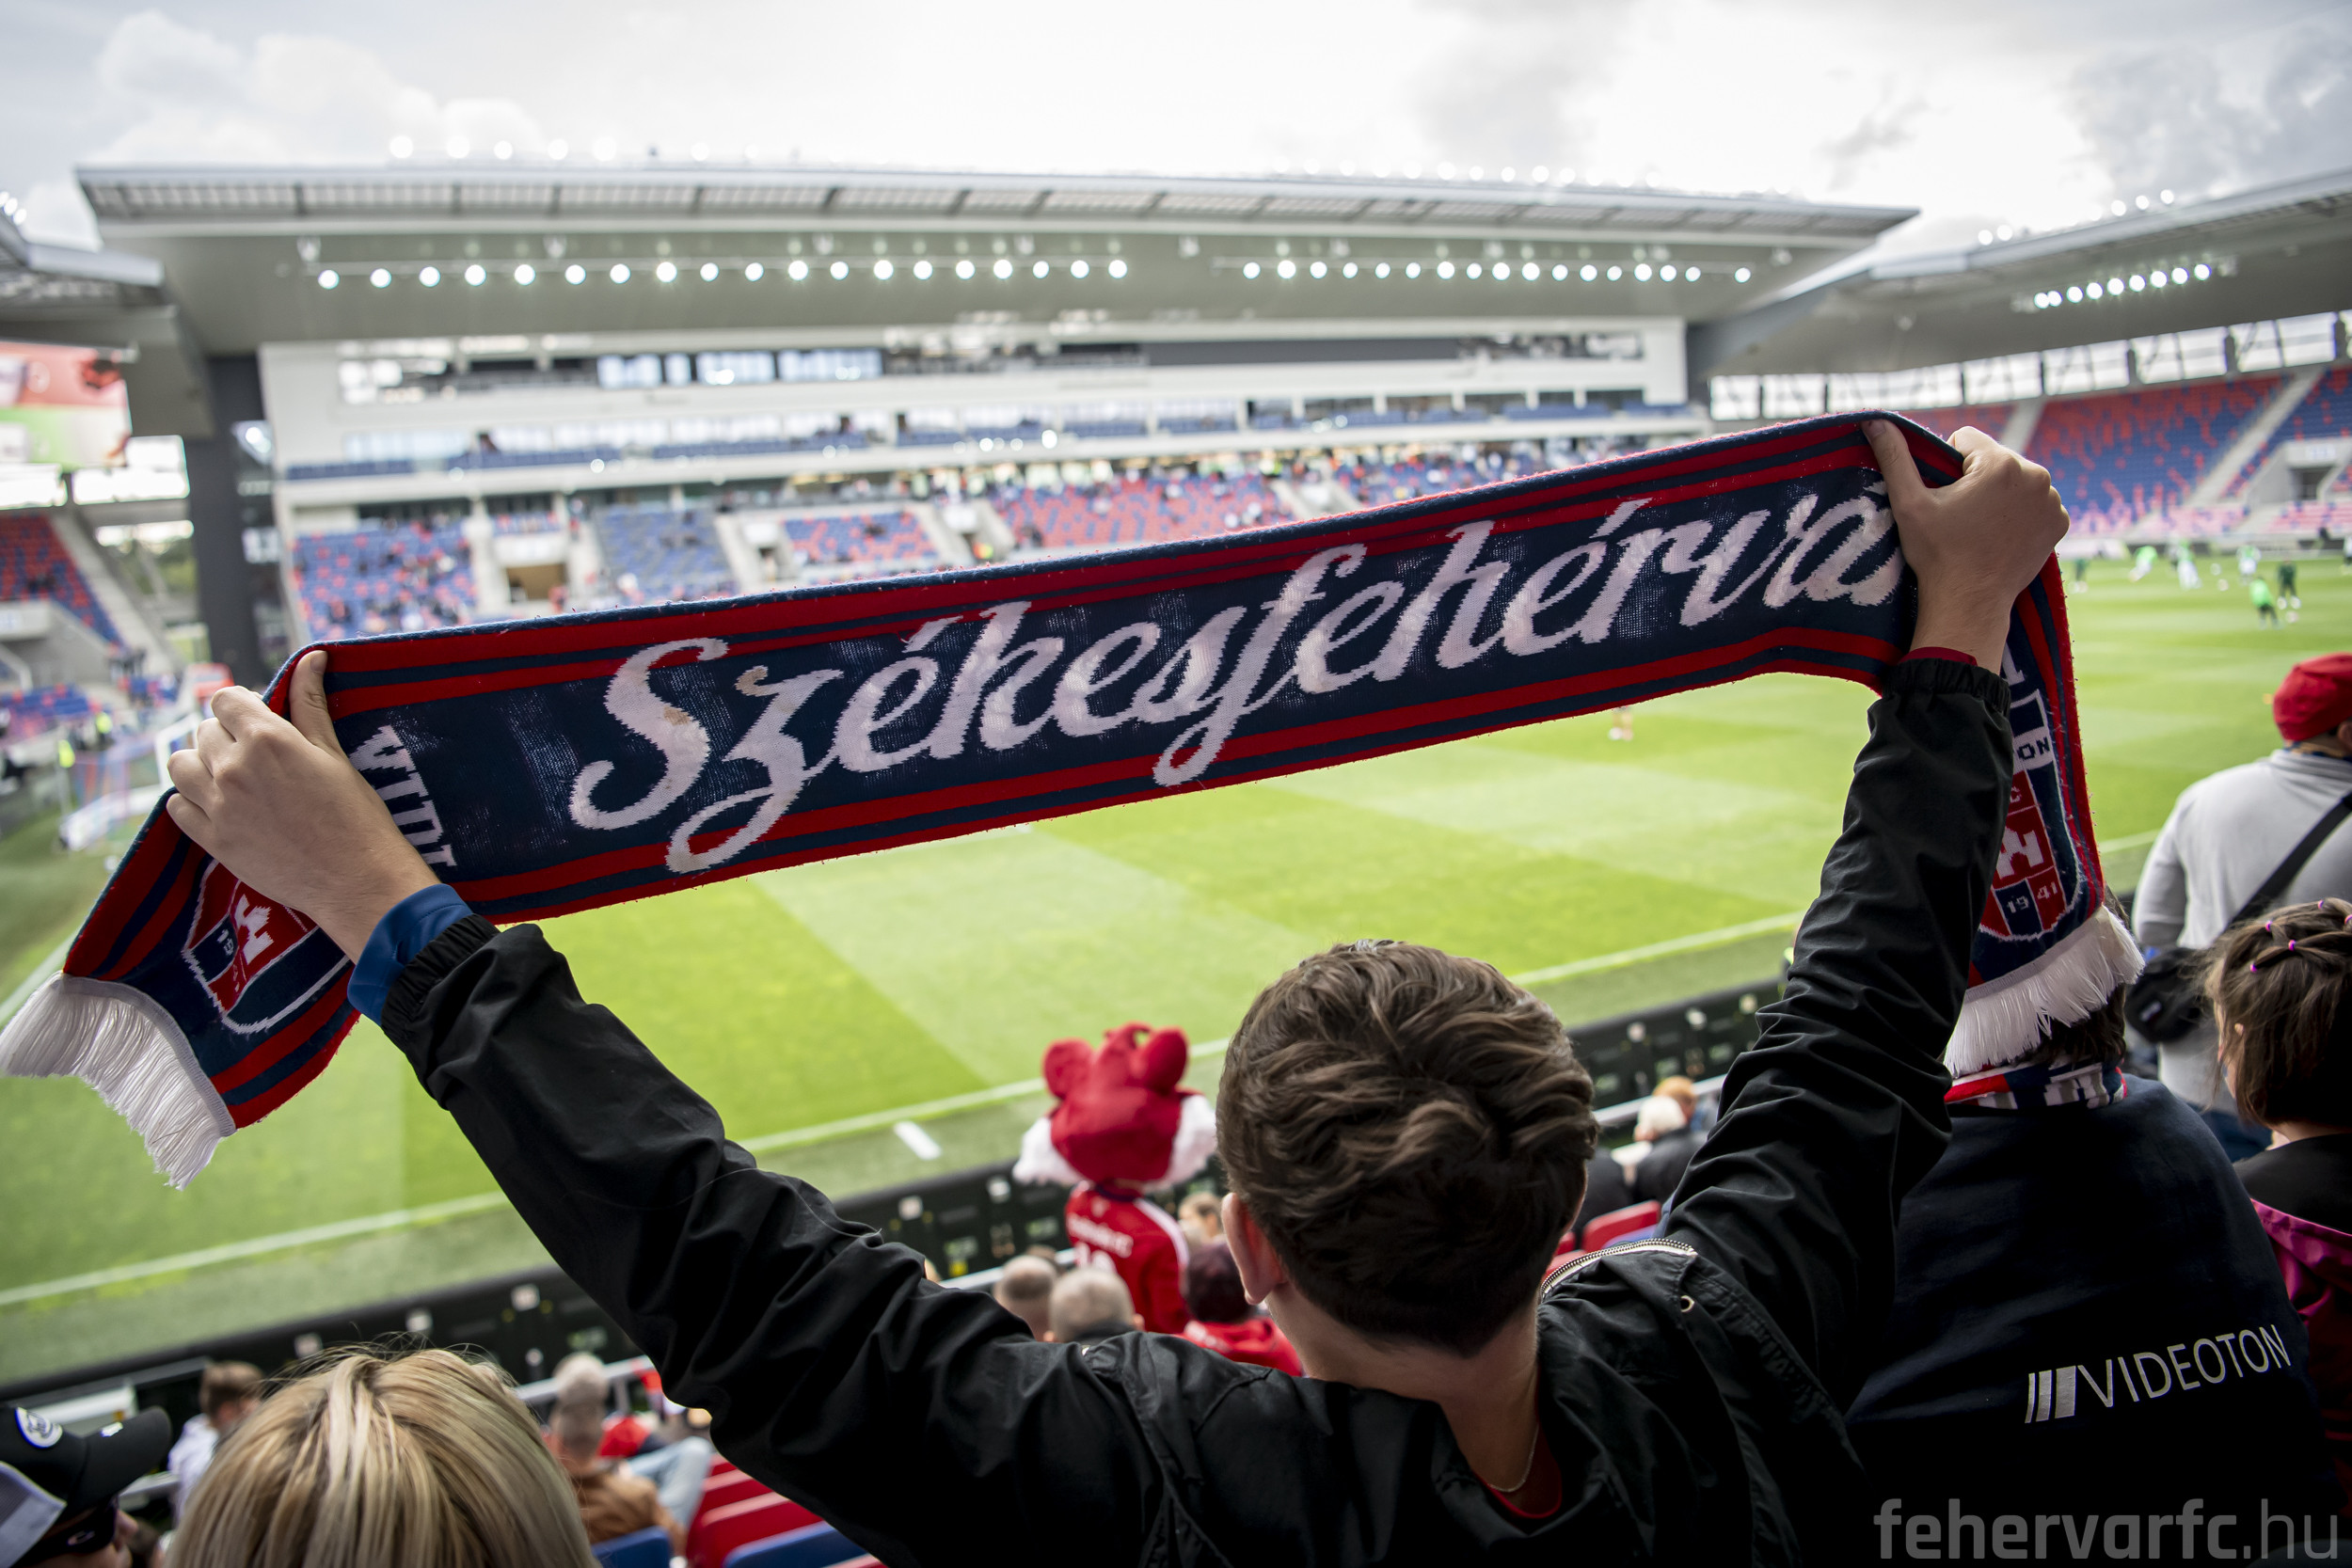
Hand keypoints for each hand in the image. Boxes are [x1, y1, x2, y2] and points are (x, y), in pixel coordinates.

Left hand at [164, 649, 438, 959]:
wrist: (356, 879)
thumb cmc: (356, 815)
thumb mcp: (334, 753)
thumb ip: (311, 703)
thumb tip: (312, 656)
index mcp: (267, 739)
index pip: (224, 700)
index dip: (240, 707)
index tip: (257, 722)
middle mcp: (233, 767)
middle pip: (202, 731)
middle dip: (224, 736)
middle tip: (255, 757)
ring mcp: (217, 805)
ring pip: (179, 765)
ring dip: (199, 765)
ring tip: (229, 778)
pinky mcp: (211, 840)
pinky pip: (176, 806)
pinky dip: (191, 801)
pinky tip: (220, 806)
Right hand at [1865, 420, 2069, 669]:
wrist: (1970, 603)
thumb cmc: (1936, 554)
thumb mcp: (1909, 503)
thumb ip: (1895, 457)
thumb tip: (1874, 420)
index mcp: (2000, 463)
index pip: (1966, 439)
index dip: (1947, 465)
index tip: (1944, 497)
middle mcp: (2036, 474)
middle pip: (1994, 458)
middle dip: (1977, 478)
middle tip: (1961, 515)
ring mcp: (2052, 500)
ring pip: (2016, 479)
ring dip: (2000, 493)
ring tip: (1981, 526)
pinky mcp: (2060, 522)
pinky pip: (2036, 502)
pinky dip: (2021, 512)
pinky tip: (2002, 534)